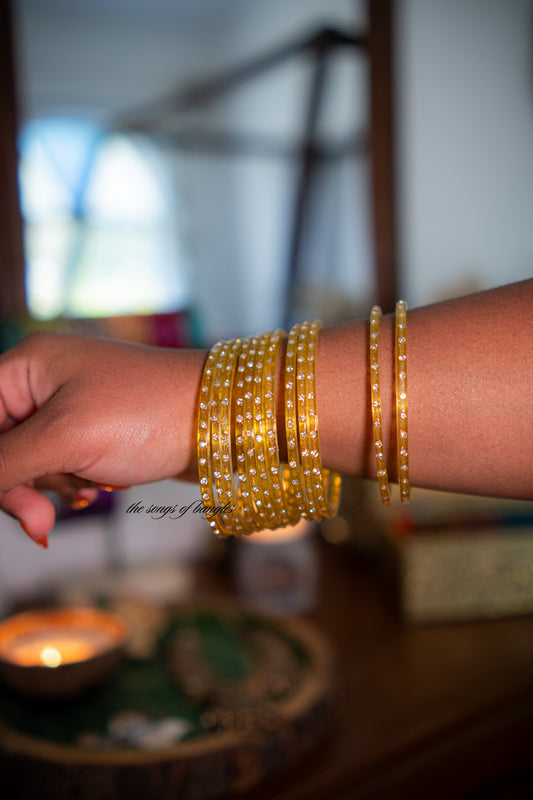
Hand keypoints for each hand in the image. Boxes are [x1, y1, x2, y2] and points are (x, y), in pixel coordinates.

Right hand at [0, 332, 204, 544]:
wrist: (219, 420)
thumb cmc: (147, 414)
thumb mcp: (65, 438)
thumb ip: (4, 463)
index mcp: (27, 365)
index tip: (16, 501)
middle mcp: (44, 381)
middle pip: (1, 446)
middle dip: (21, 485)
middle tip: (43, 519)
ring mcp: (69, 406)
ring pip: (27, 462)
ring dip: (51, 484)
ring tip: (89, 482)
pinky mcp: (92, 432)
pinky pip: (58, 466)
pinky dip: (71, 483)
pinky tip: (96, 486)